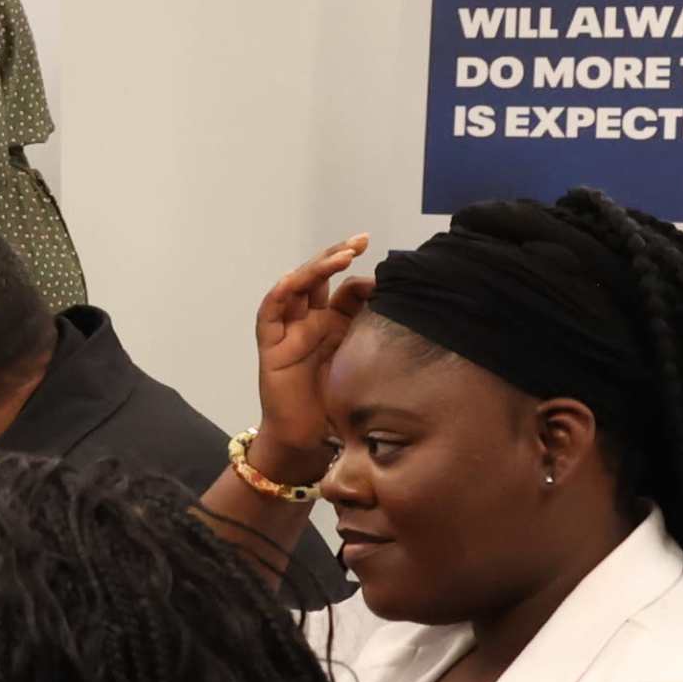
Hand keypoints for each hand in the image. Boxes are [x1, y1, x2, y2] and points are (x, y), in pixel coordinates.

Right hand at [252, 234, 371, 478]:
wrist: (308, 441)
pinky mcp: (271, 345)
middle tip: (362, 239)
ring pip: (298, 287)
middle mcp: (313, 322)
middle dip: (340, 255)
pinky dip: (281, 293)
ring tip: (340, 255)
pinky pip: (271, 312)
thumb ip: (378, 339)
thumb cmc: (338, 408)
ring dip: (316, 268)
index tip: (391, 271)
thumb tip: (411, 314)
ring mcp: (291, 331)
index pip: (349, 291)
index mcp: (337, 326)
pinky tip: (296, 279)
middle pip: (323, 279)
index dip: (366, 278)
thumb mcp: (365, 366)